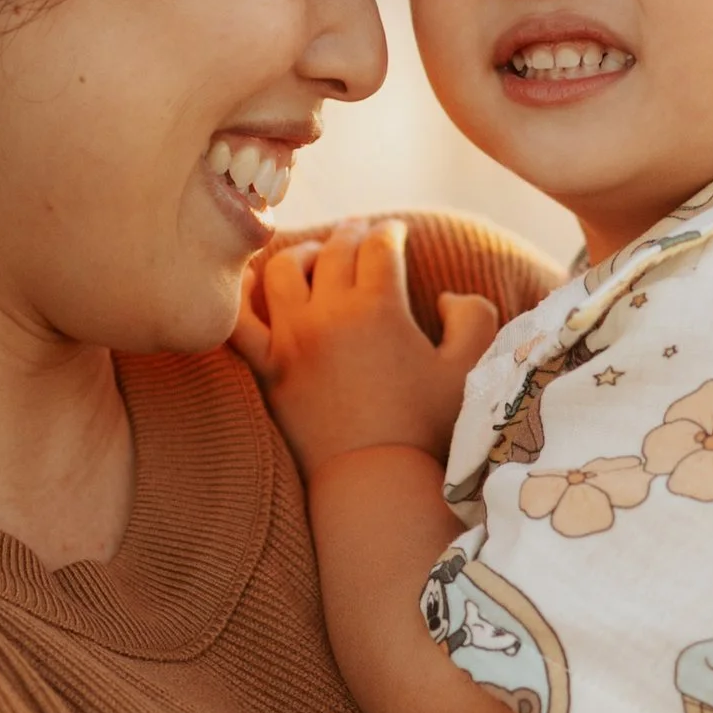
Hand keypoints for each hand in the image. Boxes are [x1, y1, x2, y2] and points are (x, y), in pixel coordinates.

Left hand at [234, 220, 499, 476]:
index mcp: (379, 307)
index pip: (380, 245)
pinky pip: (239, 321)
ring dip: (303, 253)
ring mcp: (291, 340)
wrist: (373, 480)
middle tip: (362, 232)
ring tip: (317, 257)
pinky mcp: (267, 369)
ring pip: (283, 270)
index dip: (392, 232)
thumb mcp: (470, 368)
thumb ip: (474, 317)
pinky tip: (247, 282)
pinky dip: (239, 296)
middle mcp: (329, 314)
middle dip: (352, 233)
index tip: (398, 233)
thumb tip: (445, 296)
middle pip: (335, 250)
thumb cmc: (428, 429)